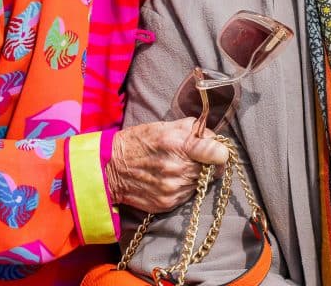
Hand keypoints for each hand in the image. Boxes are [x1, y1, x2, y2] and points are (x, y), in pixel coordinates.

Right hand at [105, 118, 228, 213]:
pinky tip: (169, 179)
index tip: (217, 152)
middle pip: (212, 170)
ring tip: (177, 168)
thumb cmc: (139, 142)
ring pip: (200, 183)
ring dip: (195, 176)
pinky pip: (188, 195)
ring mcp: (173, 188)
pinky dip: (184, 187)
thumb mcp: (164, 126)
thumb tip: (214, 137)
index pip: (219, 154)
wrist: (110, 168)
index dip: (221, 152)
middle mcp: (178, 168)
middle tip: (192, 159)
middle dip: (206, 164)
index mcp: (179, 144)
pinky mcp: (167, 203)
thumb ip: (194, 129)